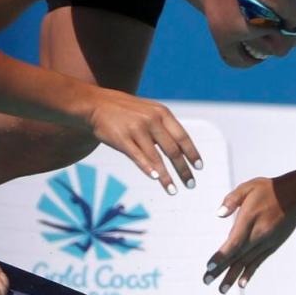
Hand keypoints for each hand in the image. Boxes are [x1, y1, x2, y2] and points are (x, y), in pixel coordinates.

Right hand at [88, 91, 202, 194]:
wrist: (96, 104)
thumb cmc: (126, 111)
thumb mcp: (148, 111)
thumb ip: (164, 126)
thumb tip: (182, 150)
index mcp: (161, 112)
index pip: (182, 136)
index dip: (192, 153)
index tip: (199, 167)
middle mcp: (151, 120)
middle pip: (172, 150)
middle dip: (183, 169)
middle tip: (190, 184)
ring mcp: (136, 129)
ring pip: (156, 158)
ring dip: (166, 177)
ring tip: (174, 190)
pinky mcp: (122, 139)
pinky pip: (138, 157)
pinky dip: (148, 168)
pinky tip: (156, 179)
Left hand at [203, 176, 295, 292]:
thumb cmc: (268, 190)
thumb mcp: (248, 187)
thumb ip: (231, 200)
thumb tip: (218, 214)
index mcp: (250, 219)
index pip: (234, 242)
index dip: (222, 255)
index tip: (210, 266)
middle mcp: (259, 235)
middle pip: (237, 256)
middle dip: (221, 269)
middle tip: (206, 280)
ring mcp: (266, 242)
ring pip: (247, 262)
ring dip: (233, 276)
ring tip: (221, 289)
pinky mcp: (272, 246)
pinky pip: (258, 261)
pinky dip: (249, 273)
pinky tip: (241, 283)